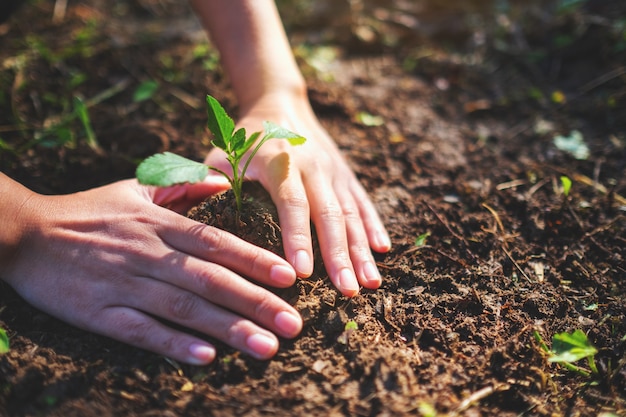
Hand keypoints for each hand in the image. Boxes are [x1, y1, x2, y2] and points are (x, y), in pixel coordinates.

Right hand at [0, 179, 302, 363]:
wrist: (24, 233)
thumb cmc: (88, 211)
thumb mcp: (135, 186)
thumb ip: (183, 184)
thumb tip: (224, 181)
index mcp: (159, 223)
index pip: (217, 242)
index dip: (255, 260)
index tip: (289, 279)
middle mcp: (148, 253)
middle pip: (210, 279)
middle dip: (255, 302)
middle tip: (293, 325)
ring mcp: (124, 284)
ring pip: (183, 308)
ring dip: (226, 329)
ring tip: (265, 347)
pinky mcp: (98, 313)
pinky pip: (140, 331)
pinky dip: (172, 344)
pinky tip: (205, 358)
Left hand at [204, 91, 390, 296]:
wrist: (280, 103)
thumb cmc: (245, 138)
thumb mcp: (223, 154)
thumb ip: (212, 185)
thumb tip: (200, 227)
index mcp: (279, 163)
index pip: (292, 204)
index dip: (298, 238)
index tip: (302, 273)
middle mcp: (313, 166)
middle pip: (330, 215)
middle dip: (340, 256)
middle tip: (347, 291)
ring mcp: (334, 171)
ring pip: (352, 213)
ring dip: (362, 249)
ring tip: (370, 283)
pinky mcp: (346, 175)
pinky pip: (363, 203)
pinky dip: (374, 226)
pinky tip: (383, 250)